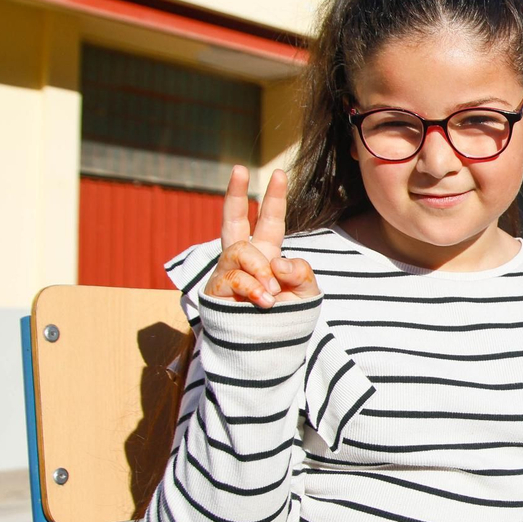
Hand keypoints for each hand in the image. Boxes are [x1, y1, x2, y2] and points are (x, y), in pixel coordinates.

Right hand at [205, 166, 318, 307]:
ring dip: (259, 270)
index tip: (279, 173)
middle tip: (238, 169)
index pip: (269, 221)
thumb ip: (300, 272)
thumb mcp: (306, 293)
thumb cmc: (286, 320)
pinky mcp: (216, 289)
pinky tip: (264, 301)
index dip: (274, 198)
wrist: (267, 351)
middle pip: (233, 220)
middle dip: (235, 194)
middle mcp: (244, 259)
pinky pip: (234, 277)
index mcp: (267, 254)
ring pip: (240, 251)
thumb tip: (275, 262)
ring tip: (271, 295)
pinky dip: (253, 288)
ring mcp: (227, 272)